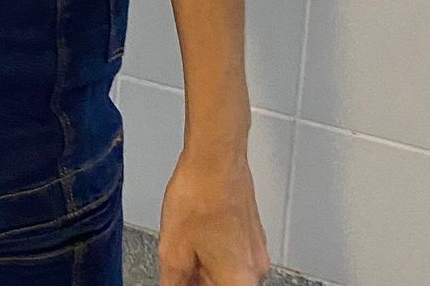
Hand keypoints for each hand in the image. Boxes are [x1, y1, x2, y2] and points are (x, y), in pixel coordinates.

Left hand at [157, 148, 271, 284]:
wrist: (215, 155)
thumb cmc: (200, 194)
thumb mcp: (172, 251)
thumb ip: (173, 282)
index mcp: (239, 282)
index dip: (191, 285)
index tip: (180, 278)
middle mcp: (256, 269)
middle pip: (222, 285)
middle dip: (198, 280)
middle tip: (178, 267)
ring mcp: (257, 248)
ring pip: (227, 271)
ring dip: (204, 267)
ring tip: (183, 246)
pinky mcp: (252, 230)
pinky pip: (233, 252)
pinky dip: (213, 251)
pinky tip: (194, 234)